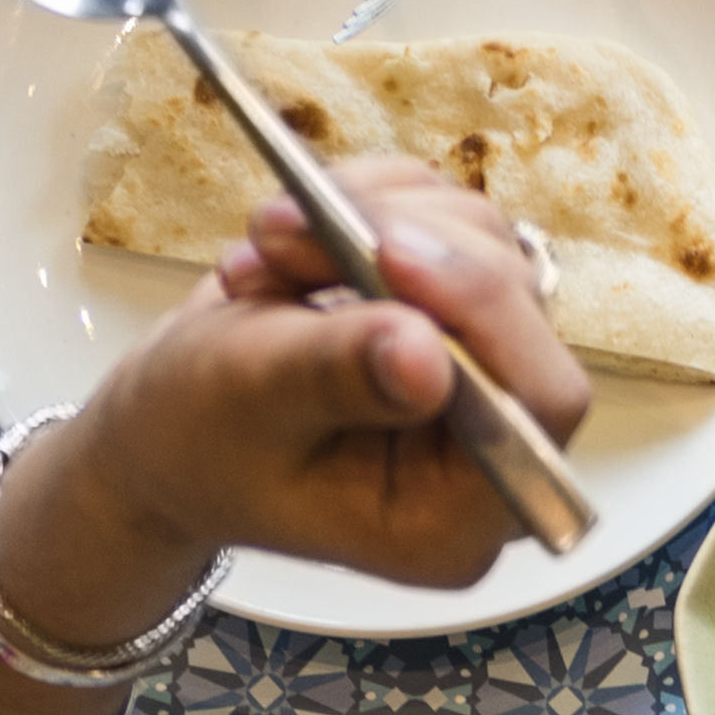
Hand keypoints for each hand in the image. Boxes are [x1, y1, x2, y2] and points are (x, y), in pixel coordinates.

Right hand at [48, 174, 591, 598]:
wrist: (175, 416)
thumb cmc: (199, 438)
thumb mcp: (249, 405)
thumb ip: (335, 377)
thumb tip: (423, 357)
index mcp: (455, 515)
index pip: (539, 405)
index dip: (484, 315)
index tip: (387, 253)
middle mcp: (488, 442)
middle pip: (515, 306)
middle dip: (401, 246)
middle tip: (282, 233)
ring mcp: (476, 364)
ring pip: (477, 240)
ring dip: (368, 217)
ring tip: (268, 250)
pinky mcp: (448, 301)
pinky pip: (438, 211)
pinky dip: (365, 199)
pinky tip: (294, 242)